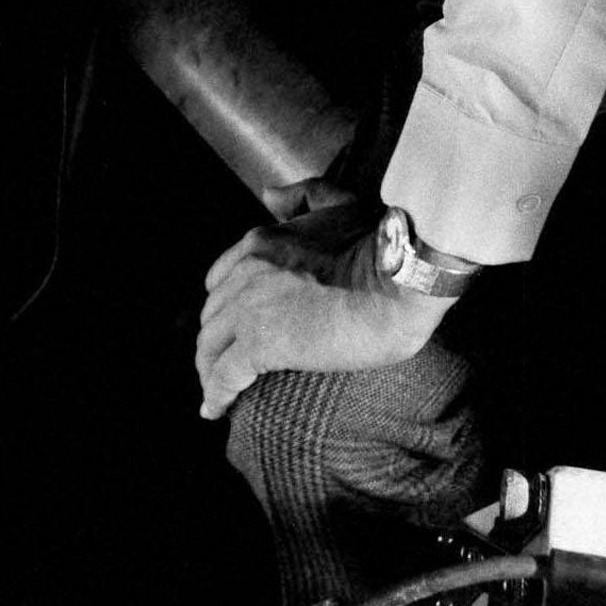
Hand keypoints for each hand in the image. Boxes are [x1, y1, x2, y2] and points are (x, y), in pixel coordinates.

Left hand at [195, 179, 456, 420]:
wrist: (396, 279)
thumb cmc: (378, 243)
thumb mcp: (338, 203)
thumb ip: (301, 196)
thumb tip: (268, 194)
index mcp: (260, 242)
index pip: (221, 279)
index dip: (224, 304)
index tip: (231, 325)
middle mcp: (245, 272)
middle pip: (212, 313)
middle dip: (216, 338)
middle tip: (224, 363)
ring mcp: (249, 308)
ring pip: (210, 345)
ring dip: (209, 369)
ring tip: (215, 391)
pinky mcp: (260, 343)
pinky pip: (223, 375)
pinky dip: (214, 395)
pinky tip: (213, 410)